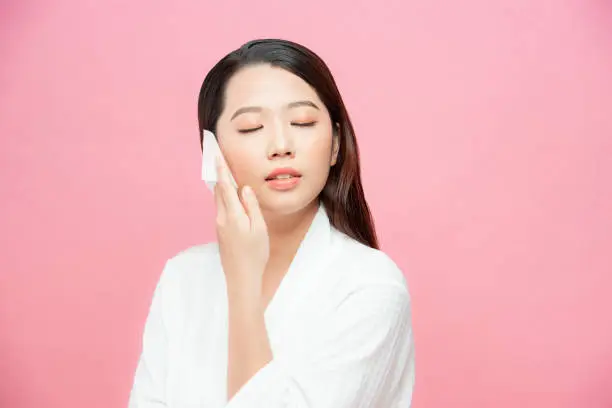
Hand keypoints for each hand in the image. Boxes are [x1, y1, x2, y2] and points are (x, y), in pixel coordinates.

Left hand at [214, 156, 268, 293]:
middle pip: (219, 191)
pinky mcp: (220, 232)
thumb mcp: (259, 228)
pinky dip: (225, 199)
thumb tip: (244, 189)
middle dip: (219, 175)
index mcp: (233, 215)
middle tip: (219, 159)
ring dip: (222, 187)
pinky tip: (232, 199)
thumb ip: (251, 206)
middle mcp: (221, 218)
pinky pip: (221, 210)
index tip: (217, 155)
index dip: (221, 170)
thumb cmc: (255, 254)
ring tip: (226, 175)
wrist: (241, 277)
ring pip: (219, 200)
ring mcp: (219, 226)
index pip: (225, 186)